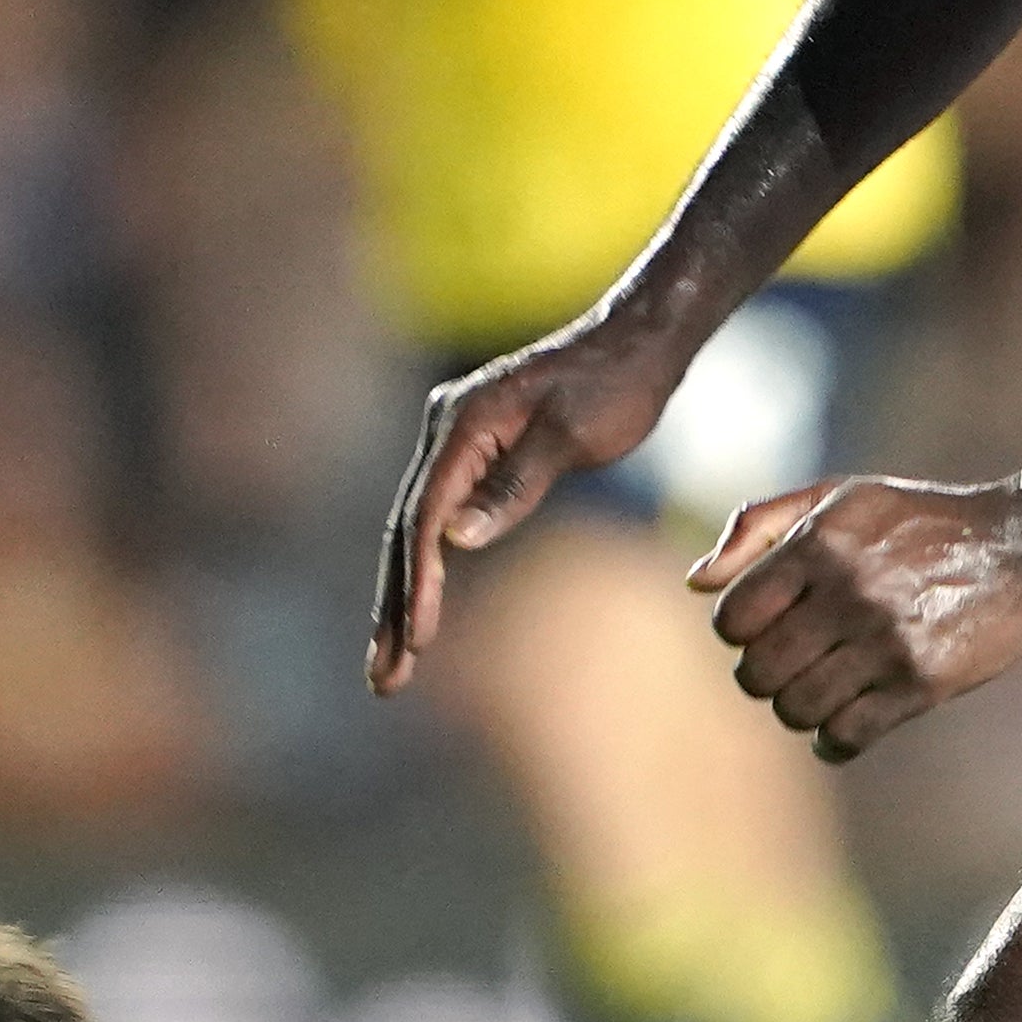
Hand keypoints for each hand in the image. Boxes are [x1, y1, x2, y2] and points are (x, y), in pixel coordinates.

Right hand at [371, 318, 682, 689]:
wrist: (638, 341)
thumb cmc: (617, 384)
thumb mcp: (573, 436)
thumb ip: (514, 486)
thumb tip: (455, 539)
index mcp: (463, 423)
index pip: (425, 516)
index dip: (416, 582)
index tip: (416, 641)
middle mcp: (445, 429)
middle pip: (405, 530)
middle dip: (392, 607)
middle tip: (383, 680)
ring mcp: (455, 440)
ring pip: (414, 529)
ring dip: (400, 596)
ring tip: (390, 665)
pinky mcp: (473, 452)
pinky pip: (436, 517)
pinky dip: (425, 568)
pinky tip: (417, 610)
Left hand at [694, 473, 1021, 758]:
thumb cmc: (920, 521)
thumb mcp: (841, 497)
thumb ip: (760, 527)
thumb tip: (696, 581)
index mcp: (820, 544)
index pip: (733, 619)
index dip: (739, 631)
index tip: (765, 628)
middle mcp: (846, 594)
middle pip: (757, 673)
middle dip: (764, 676)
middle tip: (791, 664)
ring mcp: (884, 642)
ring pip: (796, 710)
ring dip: (799, 709)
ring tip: (821, 689)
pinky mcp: (920, 683)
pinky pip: (845, 738)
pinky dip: (832, 742)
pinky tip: (844, 723)